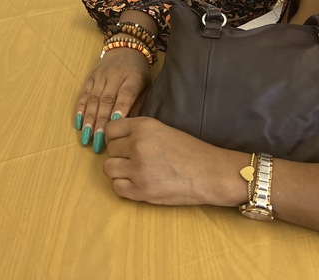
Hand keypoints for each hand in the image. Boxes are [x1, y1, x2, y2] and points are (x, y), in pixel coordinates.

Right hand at [73, 47, 149, 152]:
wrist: (126, 47)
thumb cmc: (139, 72)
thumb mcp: (146, 85)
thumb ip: (139, 104)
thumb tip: (129, 127)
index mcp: (133, 77)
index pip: (125, 94)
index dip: (120, 108)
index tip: (115, 125)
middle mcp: (115, 75)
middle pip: (107, 100)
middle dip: (101, 122)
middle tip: (98, 141)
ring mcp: (100, 76)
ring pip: (93, 99)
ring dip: (89, 119)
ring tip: (87, 137)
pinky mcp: (90, 77)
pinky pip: (84, 95)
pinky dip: (80, 109)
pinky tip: (79, 123)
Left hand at [103, 117, 239, 206]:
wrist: (209, 173)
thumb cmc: (189, 150)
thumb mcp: (162, 129)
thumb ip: (138, 131)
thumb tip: (115, 137)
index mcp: (143, 126)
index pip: (110, 129)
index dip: (115, 137)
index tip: (123, 143)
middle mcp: (137, 145)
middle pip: (110, 150)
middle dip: (119, 154)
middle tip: (135, 159)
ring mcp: (138, 169)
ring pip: (109, 168)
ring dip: (119, 170)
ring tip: (134, 171)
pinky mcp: (141, 191)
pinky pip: (116, 187)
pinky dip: (123, 186)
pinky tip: (137, 183)